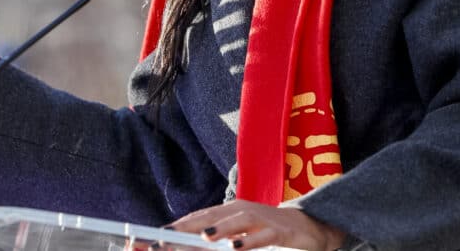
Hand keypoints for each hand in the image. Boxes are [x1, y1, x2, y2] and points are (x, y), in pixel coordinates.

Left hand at [167, 200, 345, 249]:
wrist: (308, 226)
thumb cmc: (266, 233)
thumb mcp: (238, 236)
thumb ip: (215, 243)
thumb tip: (190, 248)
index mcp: (226, 213)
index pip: (194, 220)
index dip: (173, 229)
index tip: (150, 241)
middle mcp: (239, 211)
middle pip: (209, 219)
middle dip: (185, 230)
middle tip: (165, 242)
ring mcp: (260, 218)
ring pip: (236, 223)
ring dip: (219, 230)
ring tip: (203, 238)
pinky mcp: (279, 230)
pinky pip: (262, 236)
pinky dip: (249, 241)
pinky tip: (236, 248)